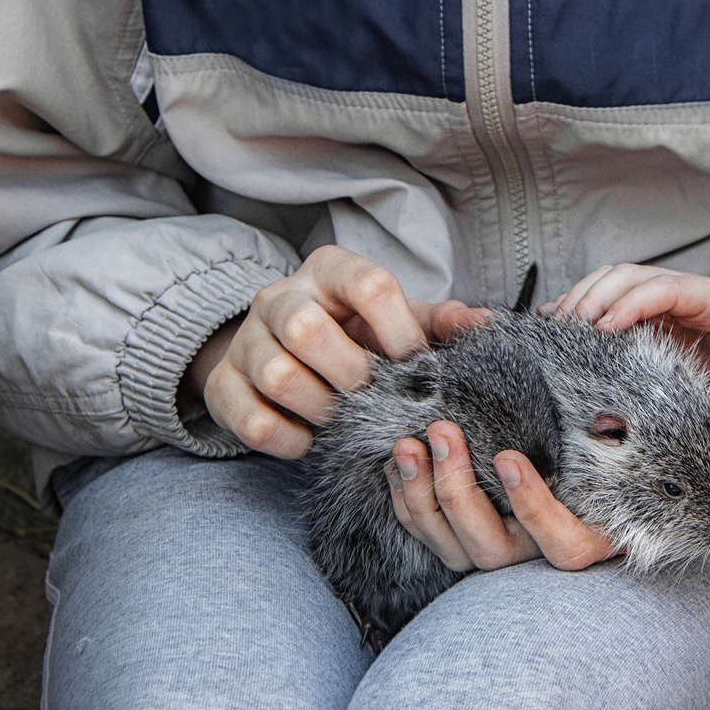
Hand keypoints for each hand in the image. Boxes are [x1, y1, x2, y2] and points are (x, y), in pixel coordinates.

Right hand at [196, 246, 467, 457]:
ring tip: (344, 419)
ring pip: (278, 376)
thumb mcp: (397, 319)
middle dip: (351, 376)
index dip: (400, 331)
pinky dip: (289, 439)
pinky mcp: (222, 385)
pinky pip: (252, 420)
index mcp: (330, 270)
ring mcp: (245, 340)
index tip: (416, 365)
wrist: (283, 348)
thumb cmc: (356, 333)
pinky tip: (310, 438)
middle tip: (373, 398)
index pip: (369, 284)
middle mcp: (280, 296)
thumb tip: (487, 326)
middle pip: (307, 328)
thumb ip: (439, 323)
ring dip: (322, 410)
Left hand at [384, 415, 709, 570]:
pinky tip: (399, 449)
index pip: (562, 547)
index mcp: (597, 536)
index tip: (513, 459)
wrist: (625, 443)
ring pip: (452, 536)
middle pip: (492, 546)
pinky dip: (407, 488)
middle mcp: (543, 548)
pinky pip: (424, 521)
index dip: (533, 511)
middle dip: (460, 493)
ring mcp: (500, 539)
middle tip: (444, 434)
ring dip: (426, 488)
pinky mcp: (467, 521)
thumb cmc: (668, 450)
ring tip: (417, 437)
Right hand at [553, 265, 709, 413]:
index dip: (629, 303)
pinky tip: (562, 325)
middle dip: (596, 296)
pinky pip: (616, 304)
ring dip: (585, 297)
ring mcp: (671, 303)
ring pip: (617, 284)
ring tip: (557, 324)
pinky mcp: (659, 319)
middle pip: (632, 277)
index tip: (602, 328)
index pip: (662, 288)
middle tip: (569, 328)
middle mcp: (688, 292)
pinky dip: (588, 309)